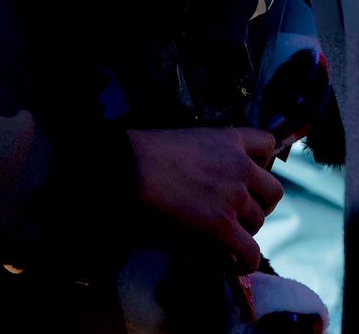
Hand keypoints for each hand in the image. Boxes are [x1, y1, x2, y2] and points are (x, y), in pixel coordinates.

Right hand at [128, 127, 283, 272]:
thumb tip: (211, 177)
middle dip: (260, 203)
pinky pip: (250, 253)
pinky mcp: (224, 227)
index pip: (267, 143)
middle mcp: (240, 167)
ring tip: (225, 238)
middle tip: (239, 212)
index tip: (248, 173)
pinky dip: (243, 261)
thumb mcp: (184, 140)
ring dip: (244, 230)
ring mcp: (234, 198)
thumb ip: (207, 154)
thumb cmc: (144, 150)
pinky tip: (230, 264)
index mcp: (228, 139)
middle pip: (273, 191)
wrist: (131, 169)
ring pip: (259, 222)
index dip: (261, 162)